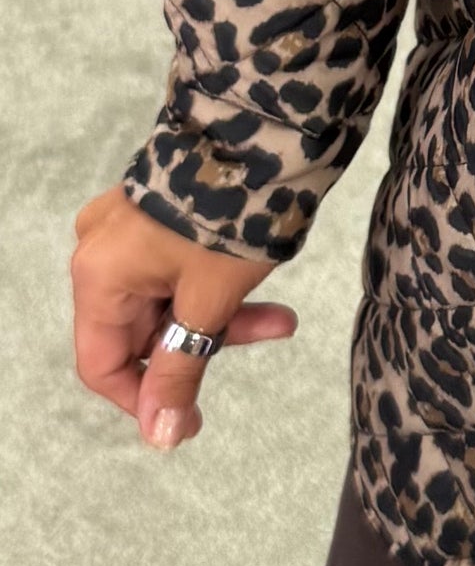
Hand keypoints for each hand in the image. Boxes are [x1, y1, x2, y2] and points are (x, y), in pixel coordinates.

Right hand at [71, 185, 295, 451]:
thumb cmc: (228, 217)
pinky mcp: (157, 215)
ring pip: (167, 301)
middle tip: (263, 346)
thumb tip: (160, 436)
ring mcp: (127, 231)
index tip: (191, 418)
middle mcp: (101, 254)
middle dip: (203, 345)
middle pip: (140, 331)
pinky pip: (176, 271)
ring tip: (284, 320)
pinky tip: (265, 293)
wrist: (260, 130)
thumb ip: (182, 369)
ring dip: (221, 317)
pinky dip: (216, 288)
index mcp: (99, 276)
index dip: (146, 398)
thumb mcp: (210, 301)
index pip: (102, 365)